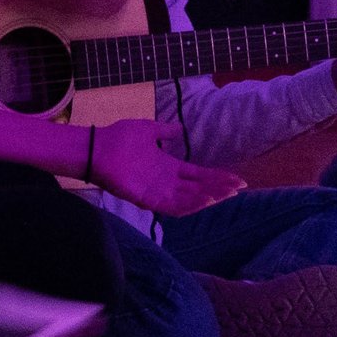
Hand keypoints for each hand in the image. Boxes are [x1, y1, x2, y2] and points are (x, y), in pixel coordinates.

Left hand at [87, 118, 244, 215]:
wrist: (96, 147)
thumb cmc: (119, 137)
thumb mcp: (148, 130)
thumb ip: (165, 131)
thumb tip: (179, 129)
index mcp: (169, 166)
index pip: (199, 174)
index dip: (218, 177)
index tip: (237, 178)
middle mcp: (166, 181)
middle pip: (199, 188)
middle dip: (220, 188)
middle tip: (239, 187)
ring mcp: (158, 191)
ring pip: (190, 199)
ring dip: (209, 197)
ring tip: (227, 193)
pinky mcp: (148, 199)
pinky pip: (172, 207)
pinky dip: (189, 205)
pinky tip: (206, 199)